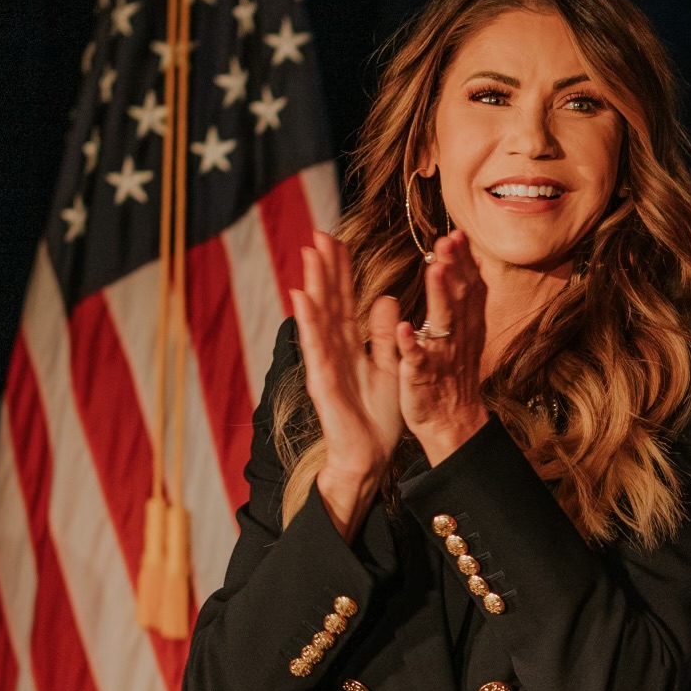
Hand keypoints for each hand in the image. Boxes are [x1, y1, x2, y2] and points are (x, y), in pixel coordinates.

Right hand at [284, 236, 403, 534]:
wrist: (369, 455)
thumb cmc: (376, 415)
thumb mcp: (389, 365)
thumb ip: (384, 333)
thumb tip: (385, 298)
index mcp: (351, 344)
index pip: (344, 300)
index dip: (340, 271)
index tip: (335, 240)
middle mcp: (335, 349)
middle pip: (329, 302)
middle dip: (324, 269)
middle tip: (318, 234)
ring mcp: (326, 364)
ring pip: (319, 318)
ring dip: (314, 286)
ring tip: (309, 256)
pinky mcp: (323, 382)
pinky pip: (315, 347)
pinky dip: (308, 322)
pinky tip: (301, 298)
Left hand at [394, 230, 489, 463]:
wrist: (454, 423)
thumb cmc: (453, 375)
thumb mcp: (462, 333)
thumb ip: (461, 299)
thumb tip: (463, 260)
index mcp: (464, 325)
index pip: (469, 287)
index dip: (464, 261)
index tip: (457, 234)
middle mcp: (457, 337)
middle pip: (460, 298)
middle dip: (454, 268)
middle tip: (447, 241)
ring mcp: (441, 357)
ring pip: (442, 323)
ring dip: (440, 296)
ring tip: (436, 271)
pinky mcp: (423, 378)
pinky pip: (417, 360)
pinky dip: (411, 345)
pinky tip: (403, 329)